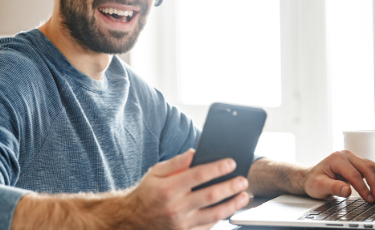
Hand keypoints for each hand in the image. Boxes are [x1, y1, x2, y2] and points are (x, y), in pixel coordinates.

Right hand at [117, 149, 250, 229]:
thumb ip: (175, 163)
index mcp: (168, 188)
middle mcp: (175, 207)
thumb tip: (194, 152)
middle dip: (230, 187)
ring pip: (214, 214)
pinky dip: (220, 218)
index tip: (231, 163)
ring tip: (243, 196)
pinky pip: (207, 227)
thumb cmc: (146, 193)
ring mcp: (181, 224)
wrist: (131, 220)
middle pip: (210, 196)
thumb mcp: (155, 173)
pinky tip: (229, 209)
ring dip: (232, 204)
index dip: (217, 168)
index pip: (198, 175)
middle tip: (243, 180)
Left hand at [300, 150, 374, 202]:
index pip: (354, 174)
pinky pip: (370, 168)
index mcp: (337, 158)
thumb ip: (333, 188)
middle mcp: (346, 155)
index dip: (363, 188)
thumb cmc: (313, 181)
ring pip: (371, 166)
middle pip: (367, 168)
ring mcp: (352, 158)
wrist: (310, 176)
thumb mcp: (319, 186)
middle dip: (374, 184)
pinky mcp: (356, 163)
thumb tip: (347, 191)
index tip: (368, 199)